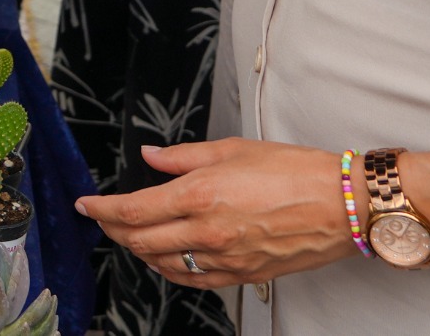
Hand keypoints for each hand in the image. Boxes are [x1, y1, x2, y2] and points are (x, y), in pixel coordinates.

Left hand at [77, 137, 356, 285]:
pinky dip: (171, 270)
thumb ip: (183, 157)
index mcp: (200, 196)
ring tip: (130, 236)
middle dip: (114, 230)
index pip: (132, 210)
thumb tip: (151, 156)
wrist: (343, 204)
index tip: (86, 205)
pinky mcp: (243, 275)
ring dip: (140, 251)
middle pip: (140, 240)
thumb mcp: (232, 149)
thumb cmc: (295, 172)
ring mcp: (225, 259)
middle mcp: (207, 232)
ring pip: (163, 263)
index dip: (101, 209)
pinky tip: (166, 259)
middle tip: (103, 219)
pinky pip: (194, 280)